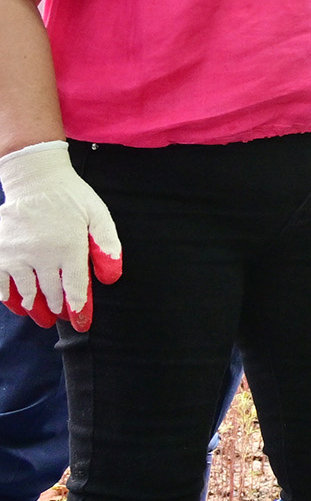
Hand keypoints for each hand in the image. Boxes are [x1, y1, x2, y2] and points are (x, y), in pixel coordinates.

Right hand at [0, 141, 120, 331]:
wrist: (35, 180)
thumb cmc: (71, 198)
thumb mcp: (99, 215)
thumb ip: (107, 245)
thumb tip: (110, 278)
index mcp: (69, 246)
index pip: (75, 287)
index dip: (78, 307)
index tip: (80, 320)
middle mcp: (41, 254)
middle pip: (50, 292)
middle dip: (57, 308)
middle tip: (60, 317)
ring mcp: (16, 254)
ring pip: (25, 291)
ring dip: (34, 306)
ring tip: (41, 316)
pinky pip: (1, 282)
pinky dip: (8, 296)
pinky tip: (17, 303)